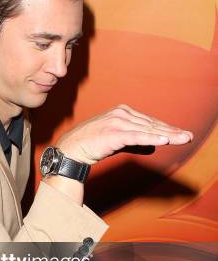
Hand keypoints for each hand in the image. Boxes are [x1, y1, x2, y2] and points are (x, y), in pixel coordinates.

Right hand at [57, 105, 191, 163]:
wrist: (72, 148)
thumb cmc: (91, 144)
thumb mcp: (116, 138)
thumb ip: (134, 138)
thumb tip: (153, 142)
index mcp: (121, 112)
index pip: (148, 121)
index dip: (166, 128)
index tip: (180, 134)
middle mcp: (121, 114)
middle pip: (151, 124)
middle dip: (171, 131)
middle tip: (187, 136)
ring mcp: (118, 122)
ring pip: (148, 129)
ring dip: (167, 135)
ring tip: (182, 139)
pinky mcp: (114, 133)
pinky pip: (137, 136)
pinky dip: (152, 138)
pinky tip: (164, 140)